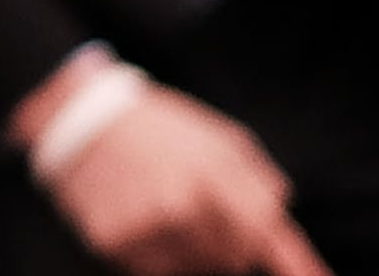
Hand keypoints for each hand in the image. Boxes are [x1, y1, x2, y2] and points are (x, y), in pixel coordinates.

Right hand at [22, 67, 328, 275]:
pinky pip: (153, 271)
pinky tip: (139, 220)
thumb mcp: (219, 138)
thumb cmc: (160, 129)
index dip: (300, 268)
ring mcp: (148, 227)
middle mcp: (185, 206)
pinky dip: (153, 255)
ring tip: (164, 212)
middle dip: (226, 244)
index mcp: (217, 175)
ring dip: (189, 251)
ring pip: (194, 270)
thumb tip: (281, 218)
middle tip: (195, 209)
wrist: (79, 118)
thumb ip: (259, 181)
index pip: (269, 237)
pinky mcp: (115, 243)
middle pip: (233, 260)